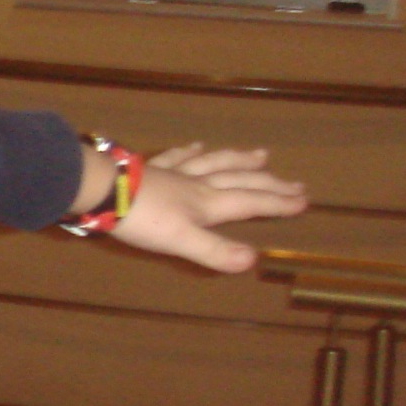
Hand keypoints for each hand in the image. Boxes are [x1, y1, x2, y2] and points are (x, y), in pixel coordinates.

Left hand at [108, 144, 307, 273]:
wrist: (101, 190)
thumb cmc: (141, 219)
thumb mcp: (181, 241)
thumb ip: (215, 251)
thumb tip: (252, 260)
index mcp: (208, 203)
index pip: (252, 202)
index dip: (278, 203)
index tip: (304, 201)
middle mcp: (197, 184)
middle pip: (240, 180)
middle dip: (270, 183)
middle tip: (297, 183)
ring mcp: (174, 173)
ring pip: (215, 163)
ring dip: (239, 160)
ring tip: (260, 154)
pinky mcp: (150, 168)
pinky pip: (176, 156)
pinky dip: (190, 151)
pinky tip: (196, 145)